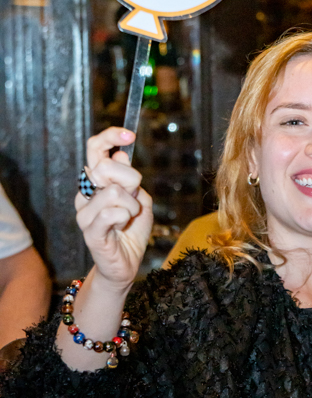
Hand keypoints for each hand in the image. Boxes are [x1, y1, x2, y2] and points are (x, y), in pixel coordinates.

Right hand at [75, 127, 152, 289]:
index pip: (95, 149)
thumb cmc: (132, 230)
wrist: (127, 262)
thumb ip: (131, 178)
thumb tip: (120, 154)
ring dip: (131, 205)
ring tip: (127, 218)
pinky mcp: (89, 231)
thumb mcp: (140, 198)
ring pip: (114, 192)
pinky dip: (125, 218)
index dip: (110, 137)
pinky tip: (121, 228)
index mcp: (96, 181)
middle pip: (106, 167)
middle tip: (133, 198)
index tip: (130, 135)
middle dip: (130, 180)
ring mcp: (84, 212)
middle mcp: (85, 193)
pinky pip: (112, 213)